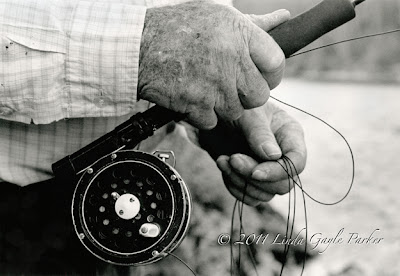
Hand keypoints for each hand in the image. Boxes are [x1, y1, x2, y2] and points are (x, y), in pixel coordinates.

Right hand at [139, 2, 288, 128]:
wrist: (137, 47)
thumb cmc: (177, 28)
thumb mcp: (217, 15)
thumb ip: (253, 23)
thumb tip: (283, 19)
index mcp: (240, 34)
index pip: (276, 63)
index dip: (271, 74)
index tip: (261, 76)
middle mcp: (231, 59)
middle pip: (260, 95)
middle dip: (247, 94)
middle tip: (230, 85)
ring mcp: (215, 85)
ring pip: (237, 111)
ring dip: (223, 105)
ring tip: (205, 88)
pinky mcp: (197, 105)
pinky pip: (213, 121)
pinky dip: (203, 115)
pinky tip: (191, 96)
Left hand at [198, 101, 306, 205]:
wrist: (213, 116)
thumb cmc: (234, 108)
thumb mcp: (247, 115)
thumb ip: (259, 133)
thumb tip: (274, 157)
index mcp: (290, 134)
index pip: (297, 162)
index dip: (278, 172)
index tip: (254, 171)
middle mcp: (284, 155)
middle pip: (283, 184)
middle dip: (254, 176)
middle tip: (232, 158)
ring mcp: (269, 170)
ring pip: (266, 194)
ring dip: (241, 182)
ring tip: (222, 160)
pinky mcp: (253, 180)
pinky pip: (251, 197)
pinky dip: (235, 187)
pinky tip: (223, 166)